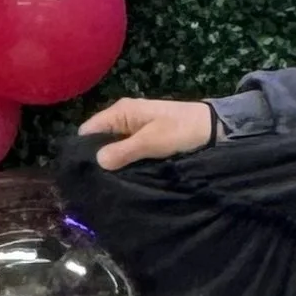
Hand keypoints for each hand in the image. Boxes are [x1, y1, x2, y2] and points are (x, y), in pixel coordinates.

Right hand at [78, 96, 214, 169]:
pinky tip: (122, 177)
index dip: (83, 150)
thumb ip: (124, 151)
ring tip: (107, 183)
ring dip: (111, 161)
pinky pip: (125, 150)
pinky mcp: (144, 138)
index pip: (88, 130)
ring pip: (112, 146)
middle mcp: (123, 118)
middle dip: (97, 158)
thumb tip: (97, 162)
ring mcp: (133, 128)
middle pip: (99, 139)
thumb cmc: (181, 130)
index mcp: (121, 112)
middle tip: (95, 182)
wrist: (213, 128)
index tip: (83, 173)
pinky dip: (123, 161)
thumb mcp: (151, 141)